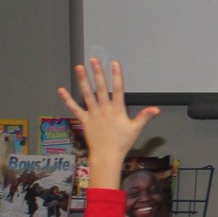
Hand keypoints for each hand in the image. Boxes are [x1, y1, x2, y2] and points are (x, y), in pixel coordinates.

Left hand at [58, 60, 159, 189]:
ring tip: (79, 67)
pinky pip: (74, 108)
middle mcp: (104, 109)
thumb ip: (145, 117)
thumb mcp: (136, 129)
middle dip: (98, 73)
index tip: (115, 63)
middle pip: (101, 88)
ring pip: (87, 94)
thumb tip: (156, 109)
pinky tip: (61, 90)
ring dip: (83, 80)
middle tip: (94, 60)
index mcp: (117, 110)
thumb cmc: (122, 143)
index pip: (118, 89)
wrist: (107, 155)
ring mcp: (93, 114)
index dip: (117, 75)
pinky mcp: (84, 120)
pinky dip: (67, 99)